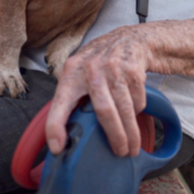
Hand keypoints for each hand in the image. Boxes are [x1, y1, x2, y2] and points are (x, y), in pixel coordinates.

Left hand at [45, 26, 149, 156]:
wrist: (128, 39)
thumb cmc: (99, 64)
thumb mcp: (79, 74)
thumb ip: (72, 97)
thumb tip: (64, 136)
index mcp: (71, 74)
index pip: (59, 103)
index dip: (55, 126)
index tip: (57, 147)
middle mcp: (91, 69)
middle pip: (104, 111)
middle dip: (115, 137)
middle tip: (120, 153)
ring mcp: (113, 67)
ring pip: (125, 109)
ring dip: (131, 133)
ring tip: (133, 147)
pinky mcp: (133, 69)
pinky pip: (138, 101)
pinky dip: (138, 110)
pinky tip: (135, 110)